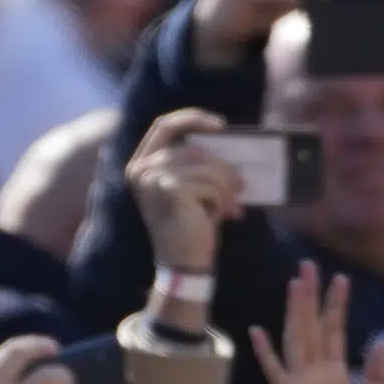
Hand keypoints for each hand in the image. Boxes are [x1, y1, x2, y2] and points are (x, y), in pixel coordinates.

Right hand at [124, 108, 242, 274]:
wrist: (183, 264)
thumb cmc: (190, 225)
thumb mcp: (192, 188)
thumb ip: (197, 164)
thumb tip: (227, 142)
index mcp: (141, 163)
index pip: (165, 125)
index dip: (193, 118)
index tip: (222, 126)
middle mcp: (140, 169)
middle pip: (194, 149)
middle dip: (224, 167)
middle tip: (242, 185)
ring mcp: (152, 179)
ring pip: (206, 166)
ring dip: (227, 187)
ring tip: (234, 206)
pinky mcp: (169, 190)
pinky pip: (209, 183)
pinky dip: (224, 199)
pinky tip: (226, 216)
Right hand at [250, 262, 383, 383]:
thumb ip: (376, 376)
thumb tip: (382, 341)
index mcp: (334, 374)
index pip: (335, 331)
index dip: (337, 306)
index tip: (341, 278)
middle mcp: (315, 375)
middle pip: (311, 327)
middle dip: (310, 297)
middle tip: (308, 265)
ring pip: (296, 341)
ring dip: (295, 314)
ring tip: (294, 285)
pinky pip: (276, 374)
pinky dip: (266, 354)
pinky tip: (258, 331)